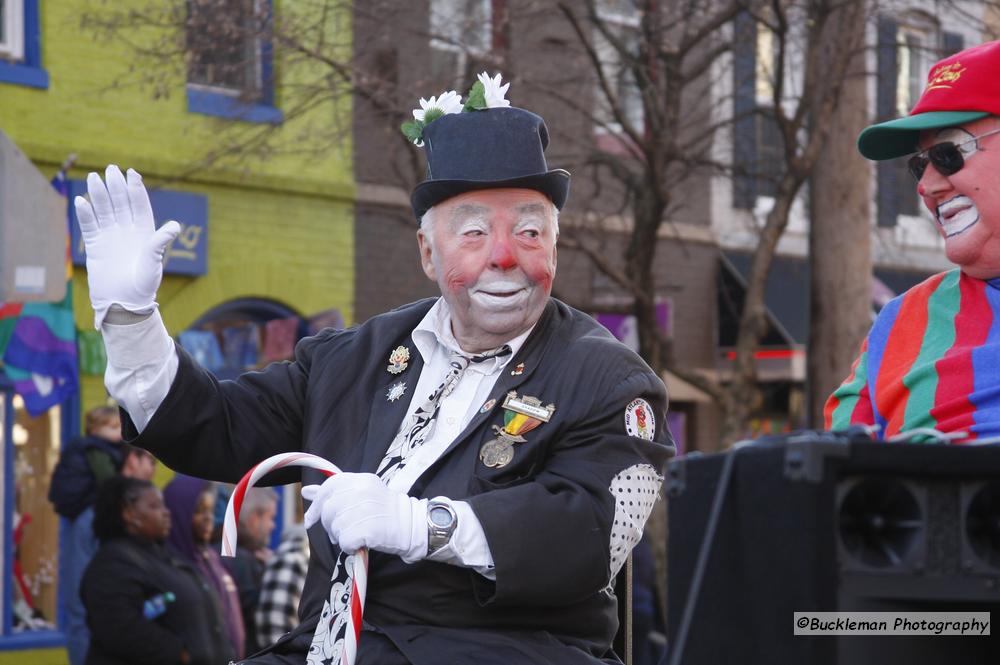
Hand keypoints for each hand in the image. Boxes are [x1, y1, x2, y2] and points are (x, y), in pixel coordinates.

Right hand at [74, 165, 180, 328]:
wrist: (124, 302)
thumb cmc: (144, 284)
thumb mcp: (154, 262)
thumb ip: (160, 243)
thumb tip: (175, 226)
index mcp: (145, 232)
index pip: (140, 206)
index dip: (136, 189)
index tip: (132, 173)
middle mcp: (127, 231)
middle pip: (121, 204)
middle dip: (116, 186)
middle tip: (111, 169)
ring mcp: (110, 237)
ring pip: (104, 210)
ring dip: (99, 195)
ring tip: (94, 177)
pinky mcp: (95, 246)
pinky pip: (90, 225)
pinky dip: (85, 213)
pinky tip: (81, 200)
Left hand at [302, 473, 427, 562]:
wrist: (413, 526)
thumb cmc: (388, 511)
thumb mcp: (364, 494)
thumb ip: (335, 492)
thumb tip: (306, 491)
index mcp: (361, 480)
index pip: (329, 488)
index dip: (317, 505)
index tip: (311, 519)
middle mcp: (361, 491)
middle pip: (328, 510)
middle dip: (329, 525)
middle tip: (342, 532)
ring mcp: (364, 510)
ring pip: (334, 527)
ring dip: (341, 537)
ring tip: (356, 535)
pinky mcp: (367, 529)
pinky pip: (344, 542)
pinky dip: (349, 547)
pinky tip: (360, 543)